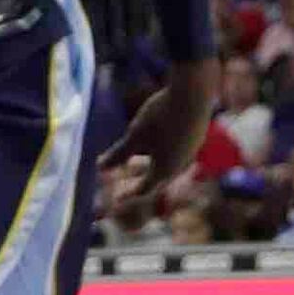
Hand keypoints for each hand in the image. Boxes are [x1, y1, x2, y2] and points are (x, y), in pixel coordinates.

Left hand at [93, 61, 215, 225]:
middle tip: (128, 187)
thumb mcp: (135, 135)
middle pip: (158, 180)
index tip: (118, 199)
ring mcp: (190, 152)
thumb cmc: (160, 116)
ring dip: (152, 167)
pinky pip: (175, 153)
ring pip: (168, 165)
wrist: (193, 95)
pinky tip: (156, 143)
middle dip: (141, 183)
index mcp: (165, 169)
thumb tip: (99, 168)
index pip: (145, 189)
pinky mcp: (194, 138)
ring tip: (138, 162)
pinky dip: (161, 154)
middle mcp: (180, 165)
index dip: (130, 194)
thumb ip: (119, 154)